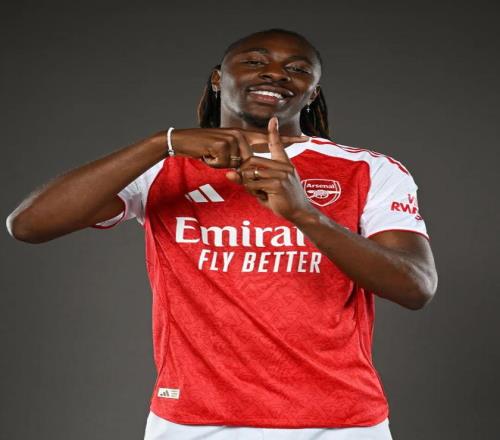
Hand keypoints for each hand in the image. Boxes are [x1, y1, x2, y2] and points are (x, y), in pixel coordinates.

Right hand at [170, 127, 308, 168]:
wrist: (182, 140)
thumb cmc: (203, 148)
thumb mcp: (224, 153)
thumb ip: (239, 157)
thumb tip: (248, 167)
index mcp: (243, 135)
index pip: (268, 138)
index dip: (286, 138)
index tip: (305, 138)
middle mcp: (240, 134)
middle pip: (250, 158)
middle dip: (239, 164)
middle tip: (223, 158)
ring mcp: (232, 138)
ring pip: (236, 163)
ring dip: (221, 164)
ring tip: (210, 156)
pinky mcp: (222, 143)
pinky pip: (223, 163)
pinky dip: (214, 162)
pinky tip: (206, 154)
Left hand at [225, 116, 317, 220]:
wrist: (299, 212)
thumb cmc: (283, 200)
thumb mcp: (266, 188)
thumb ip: (250, 180)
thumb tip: (229, 174)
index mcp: (284, 164)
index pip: (277, 144)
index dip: (274, 132)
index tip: (273, 119)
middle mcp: (283, 166)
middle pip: (252, 161)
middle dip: (245, 175)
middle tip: (253, 187)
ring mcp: (281, 174)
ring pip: (251, 174)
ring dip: (250, 186)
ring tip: (261, 193)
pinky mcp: (278, 183)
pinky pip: (254, 185)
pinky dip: (254, 192)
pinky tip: (265, 197)